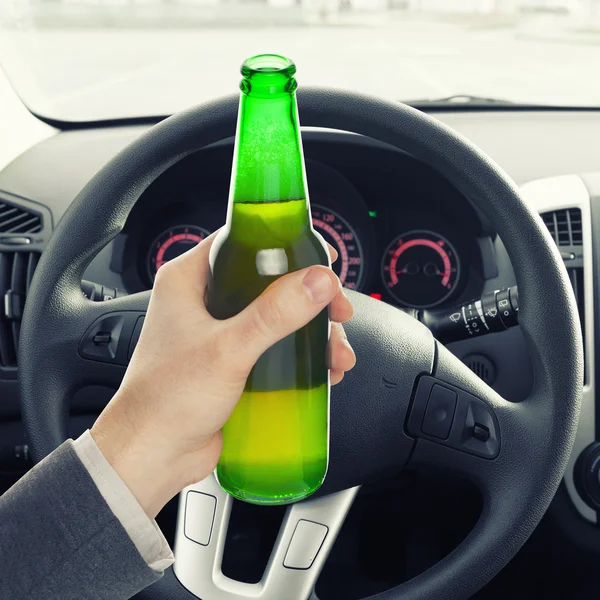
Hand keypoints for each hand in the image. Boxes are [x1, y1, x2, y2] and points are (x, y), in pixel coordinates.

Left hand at [91, 233, 355, 517]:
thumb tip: (316, 282)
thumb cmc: (164, 402)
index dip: (285, 243)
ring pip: (277, 316)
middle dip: (309, 297)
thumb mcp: (227, 350)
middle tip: (336, 311)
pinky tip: (323, 372)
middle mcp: (204, 302)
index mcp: (188, 281)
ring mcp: (219, 333)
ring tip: (336, 353)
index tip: (319, 256)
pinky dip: (301, 355)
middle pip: (269, 280)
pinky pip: (273, 346)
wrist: (151, 456)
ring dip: (312, 331)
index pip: (242, 241)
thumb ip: (274, 313)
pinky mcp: (233, 361)